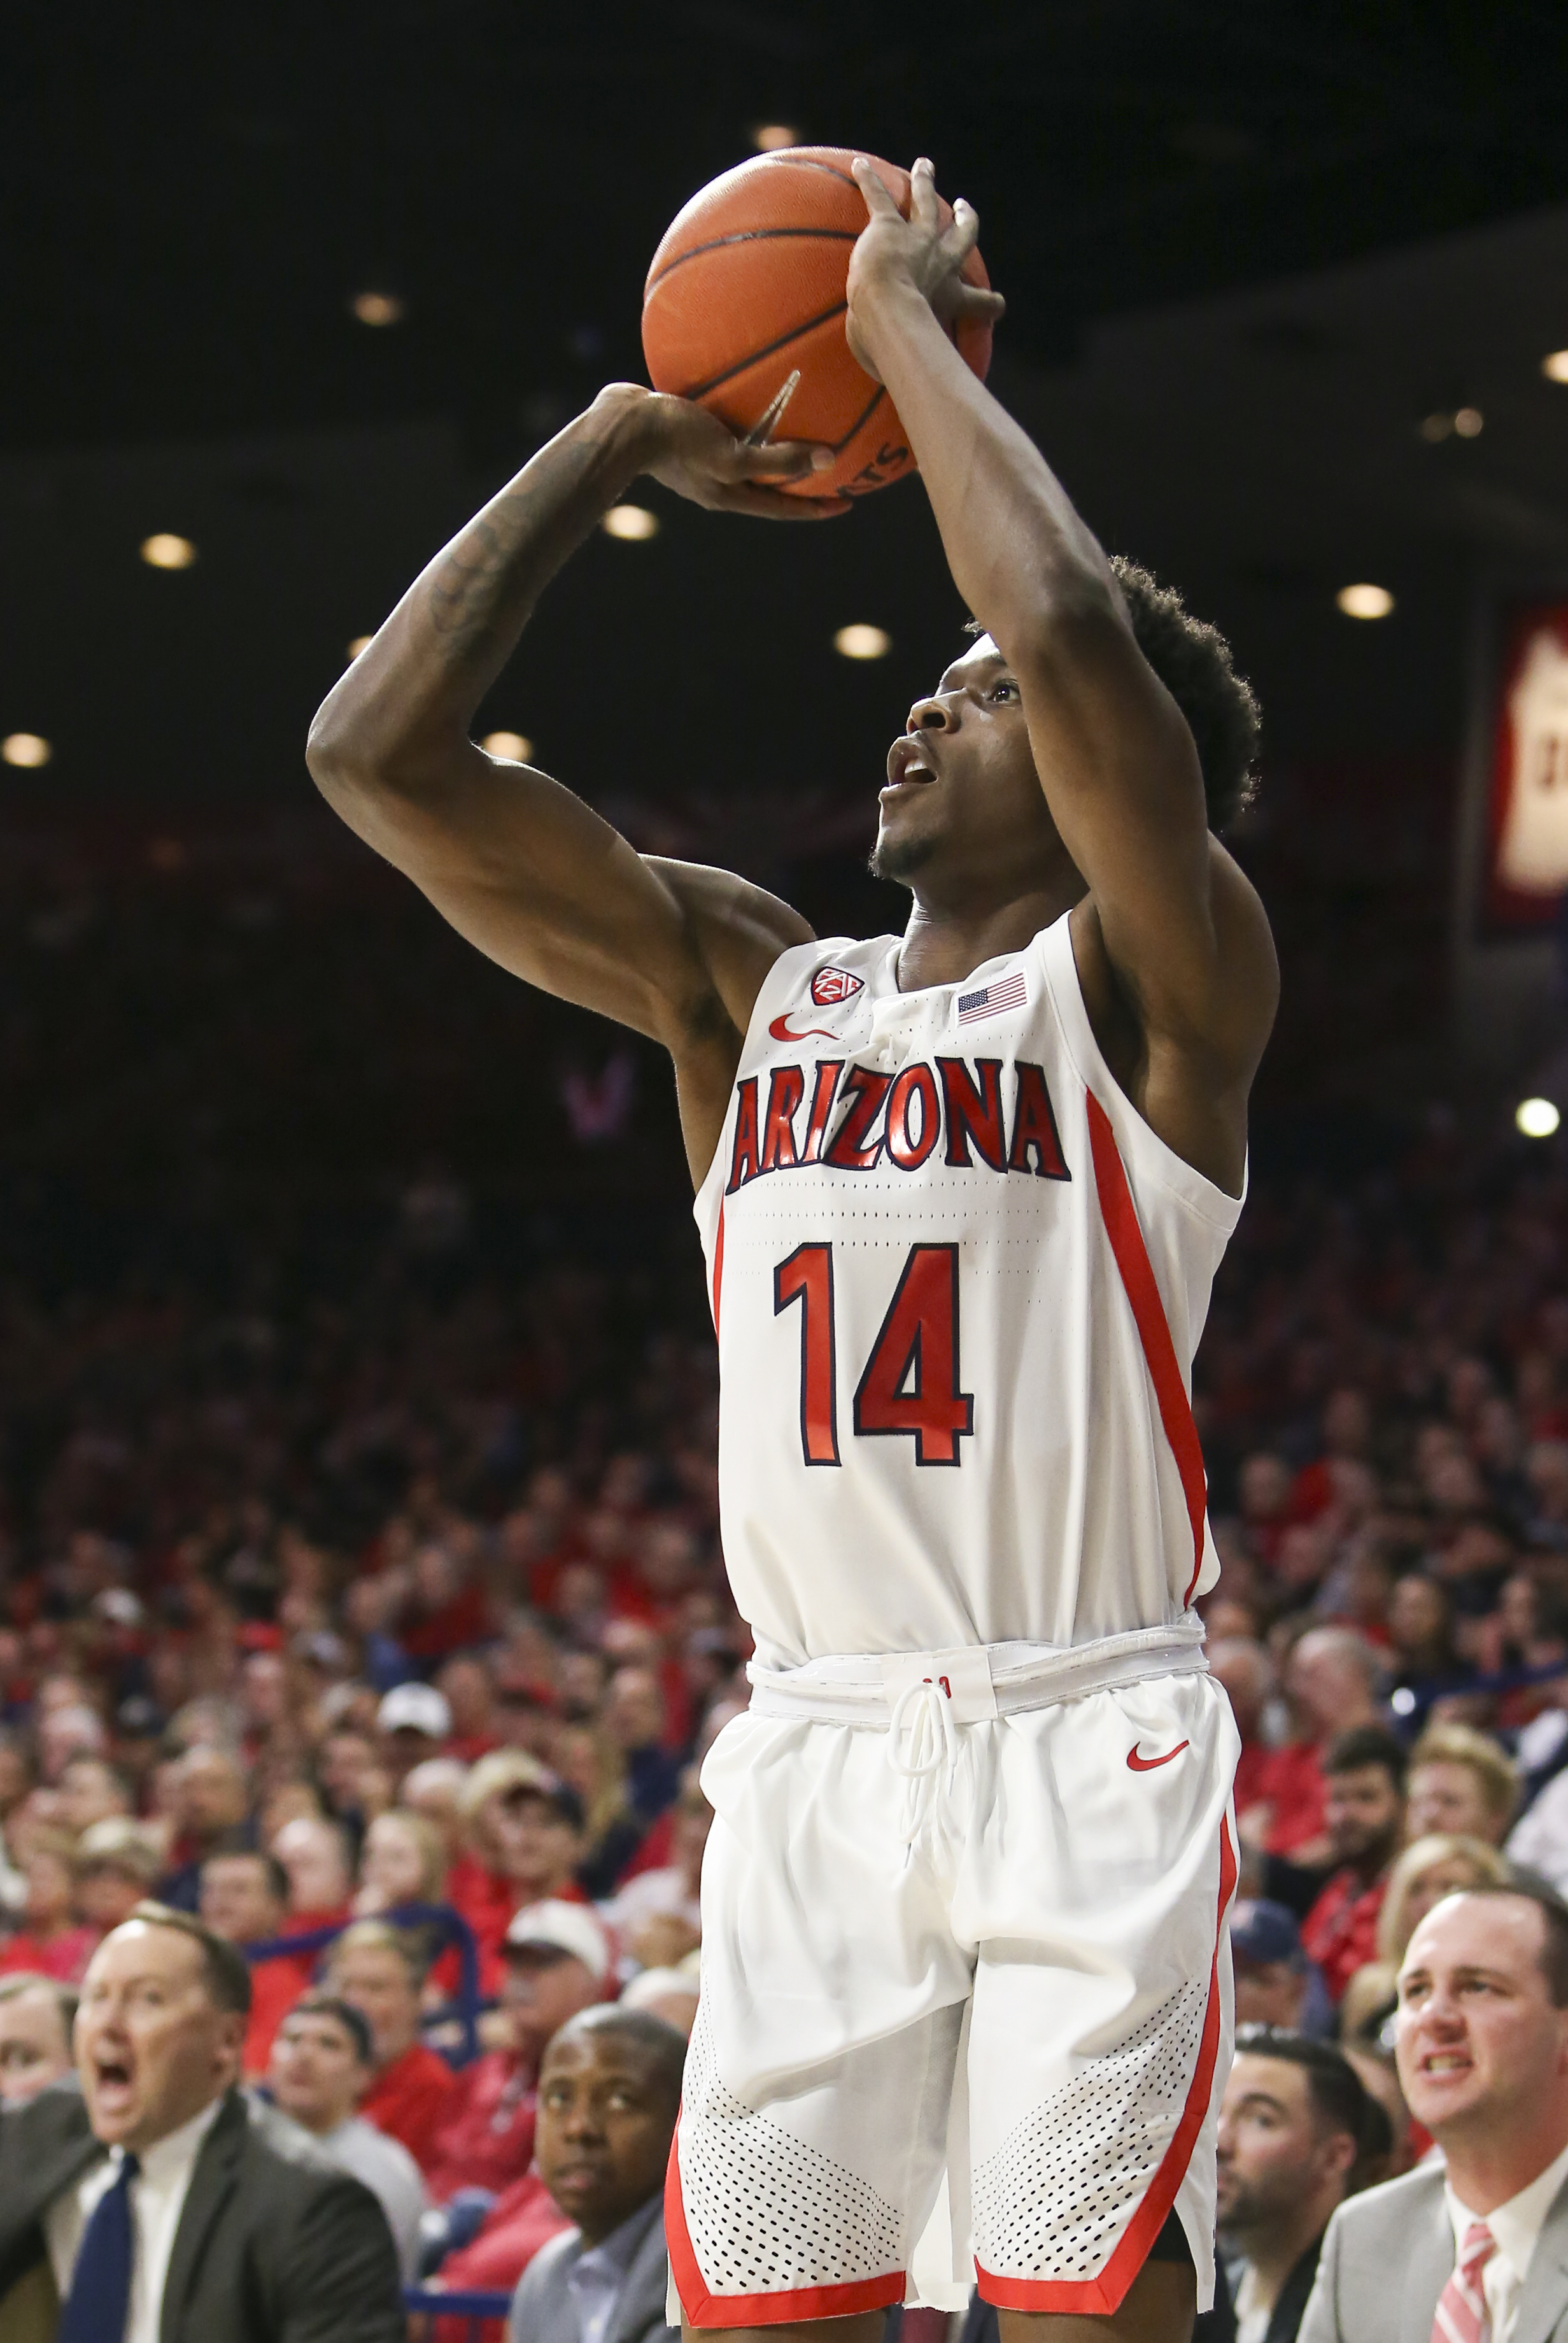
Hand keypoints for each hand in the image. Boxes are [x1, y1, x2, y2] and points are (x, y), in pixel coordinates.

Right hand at [600, 385, 845, 518]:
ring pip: (750, 460)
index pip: (783, 507)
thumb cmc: (677, 440)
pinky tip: (756, 400)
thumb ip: (778, 461)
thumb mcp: (732, 455)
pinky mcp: (688, 437)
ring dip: (775, 452)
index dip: (816, 507)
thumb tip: (829, 461)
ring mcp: (702, 462)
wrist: (622, 424)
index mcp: (730, 496)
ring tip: (799, 434)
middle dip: (800, 482)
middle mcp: (719, 484)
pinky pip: (730, 433)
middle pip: (770, 487)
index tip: (847, 502)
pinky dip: (750, 424)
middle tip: (831, 469)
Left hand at [845, 157, 1005, 381]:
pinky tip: (858, 165)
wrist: (887, 308)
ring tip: (924, 166)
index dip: (990, 304)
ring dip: (925, 183)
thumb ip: (922, 382)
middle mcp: (939, 262)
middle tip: (965, 207)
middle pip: (960, 236)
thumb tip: (915, 414)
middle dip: (964, 220)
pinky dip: (868, 180)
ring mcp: (916, 238)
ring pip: (924, 202)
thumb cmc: (899, 343)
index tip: (998, 304)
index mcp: (951, 297)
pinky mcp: (887, 226)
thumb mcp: (921, 363)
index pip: (979, 303)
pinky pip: (878, 197)